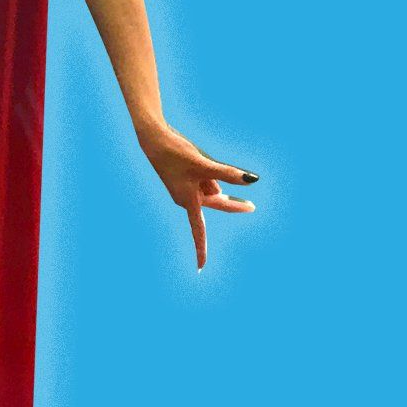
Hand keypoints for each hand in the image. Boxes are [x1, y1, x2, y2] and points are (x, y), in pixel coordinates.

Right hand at [136, 121, 257, 270]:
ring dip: (212, 177)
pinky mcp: (183, 180)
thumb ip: (229, 174)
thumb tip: (253, 181)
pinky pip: (203, 180)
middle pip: (215, 202)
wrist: (154, 138)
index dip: (201, 250)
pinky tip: (195, 159)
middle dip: (230, 203)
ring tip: (196, 160)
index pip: (198, 230)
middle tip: (253, 207)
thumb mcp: (205, 164)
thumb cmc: (176, 153)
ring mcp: (184, 189)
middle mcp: (186, 198)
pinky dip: (206, 173)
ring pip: (209, 187)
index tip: (201, 268)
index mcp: (188, 200)